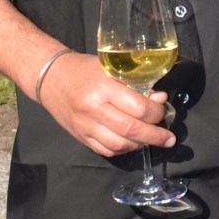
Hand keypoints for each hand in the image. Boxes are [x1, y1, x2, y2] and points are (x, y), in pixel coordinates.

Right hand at [38, 53, 174, 157]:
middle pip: (131, 129)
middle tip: (168, 138)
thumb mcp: (109, 68)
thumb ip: (134, 84)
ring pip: (120, 144)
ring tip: (151, 139)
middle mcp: (93, 109)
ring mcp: (85, 126)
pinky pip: (107, 150)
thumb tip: (159, 99)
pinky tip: (132, 143)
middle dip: (155, 135)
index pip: (138, 107)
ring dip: (140, 144)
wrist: (50, 79)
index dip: (156, 112)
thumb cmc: (82, 69)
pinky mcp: (81, 137)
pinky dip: (123, 149)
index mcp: (102, 87)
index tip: (162, 110)